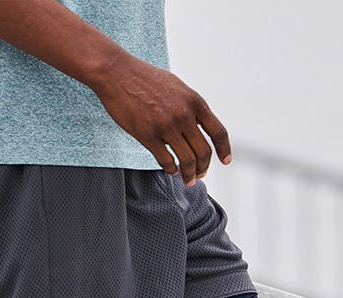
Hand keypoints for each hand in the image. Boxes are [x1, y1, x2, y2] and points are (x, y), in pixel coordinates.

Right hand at [94, 58, 230, 185]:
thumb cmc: (145, 78)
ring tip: (188, 180)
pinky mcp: (149, 136)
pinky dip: (171, 170)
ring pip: (187, 161)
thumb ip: (190, 106)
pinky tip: (171, 170)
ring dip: (190, 175)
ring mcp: (166, 127)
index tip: (225, 161)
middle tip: (200, 173)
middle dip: (204, 167)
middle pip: (204, 152)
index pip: (218, 132)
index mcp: (194, 101)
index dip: (224, 149)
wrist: (117, 73)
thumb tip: (199, 126)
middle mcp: (184, 115)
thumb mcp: (177, 86)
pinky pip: (166, 162)